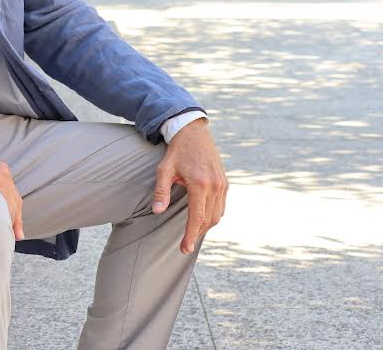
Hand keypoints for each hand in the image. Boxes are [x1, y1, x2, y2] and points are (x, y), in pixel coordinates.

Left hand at [152, 119, 226, 253]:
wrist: (194, 132)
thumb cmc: (177, 151)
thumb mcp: (164, 169)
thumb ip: (161, 191)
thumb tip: (157, 211)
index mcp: (199, 183)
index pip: (197, 217)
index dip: (191, 235)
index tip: (185, 248)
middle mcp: (215, 185)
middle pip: (209, 220)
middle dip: (198, 234)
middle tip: (186, 244)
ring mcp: (223, 184)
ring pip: (217, 215)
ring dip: (206, 226)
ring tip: (192, 232)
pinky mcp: (225, 183)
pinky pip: (222, 206)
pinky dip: (213, 216)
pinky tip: (202, 218)